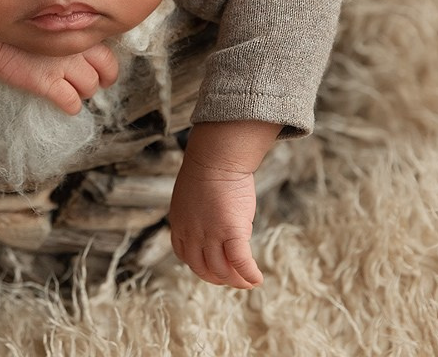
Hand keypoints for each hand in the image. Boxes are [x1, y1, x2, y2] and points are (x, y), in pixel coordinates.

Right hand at [0, 21, 117, 114]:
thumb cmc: (8, 25)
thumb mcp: (41, 18)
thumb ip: (61, 26)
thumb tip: (72, 36)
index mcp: (75, 27)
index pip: (107, 48)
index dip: (106, 62)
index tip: (101, 67)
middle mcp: (75, 45)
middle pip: (108, 69)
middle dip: (104, 79)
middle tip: (98, 83)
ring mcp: (63, 65)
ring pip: (90, 87)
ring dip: (84, 92)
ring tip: (74, 91)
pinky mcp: (48, 83)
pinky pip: (71, 102)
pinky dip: (71, 106)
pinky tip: (65, 105)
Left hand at [168, 120, 280, 288]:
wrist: (217, 156)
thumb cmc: (209, 167)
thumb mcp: (191, 193)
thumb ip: (195, 211)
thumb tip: (208, 214)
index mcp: (179, 224)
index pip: (186, 256)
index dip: (201, 266)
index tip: (214, 268)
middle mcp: (191, 234)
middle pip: (203, 268)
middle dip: (219, 278)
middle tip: (233, 279)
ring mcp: (210, 234)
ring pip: (222, 270)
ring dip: (236, 281)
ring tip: (248, 282)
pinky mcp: (231, 231)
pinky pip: (241, 262)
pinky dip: (249, 274)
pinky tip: (257, 279)